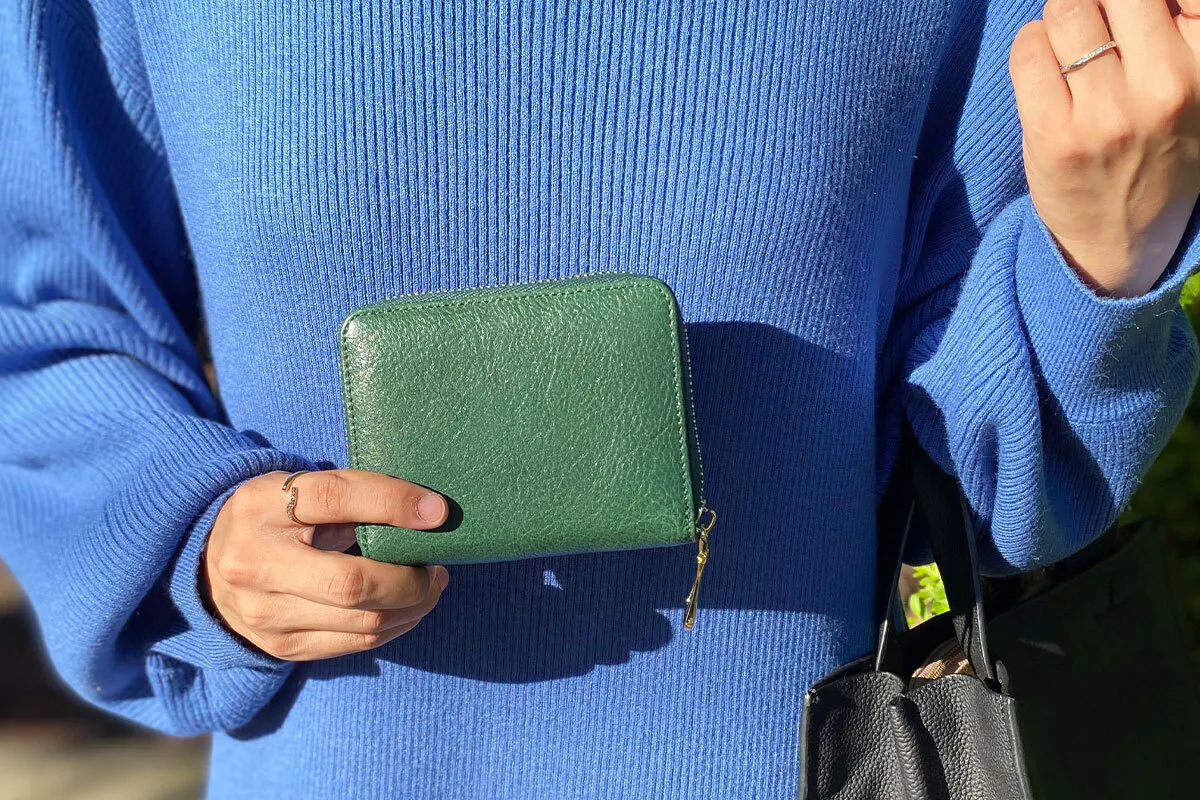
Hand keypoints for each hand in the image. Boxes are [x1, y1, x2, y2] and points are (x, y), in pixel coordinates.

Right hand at [202, 469, 450, 660]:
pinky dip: (395, 625)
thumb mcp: (298, 489)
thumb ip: (351, 495)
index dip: (392, 503)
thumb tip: (427, 511)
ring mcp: (265, 613)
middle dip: (411, 580)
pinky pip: (356, 642)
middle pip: (351, 583)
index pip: (334, 499)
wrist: (210, 564)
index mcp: (260, 506)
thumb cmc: (276, 517)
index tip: (437, 511)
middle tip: (437, 567)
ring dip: (413, 605)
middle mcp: (255, 563)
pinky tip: (408, 608)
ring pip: (362, 620)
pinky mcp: (282, 646)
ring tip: (431, 586)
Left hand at [1010, 0, 1199, 297]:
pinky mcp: (1055, 134)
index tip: (1127, 14)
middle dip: (1097, 0)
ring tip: (1068, 48)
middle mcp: (1167, 87)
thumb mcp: (1193, 89)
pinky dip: (1031, 45)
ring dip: (1060, 19)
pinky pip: (1028, 51)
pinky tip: (1044, 67)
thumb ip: (1174, 33)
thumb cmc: (1159, 151)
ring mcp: (1108, 112)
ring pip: (1066, 11)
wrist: (1123, 241)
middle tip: (1093, 23)